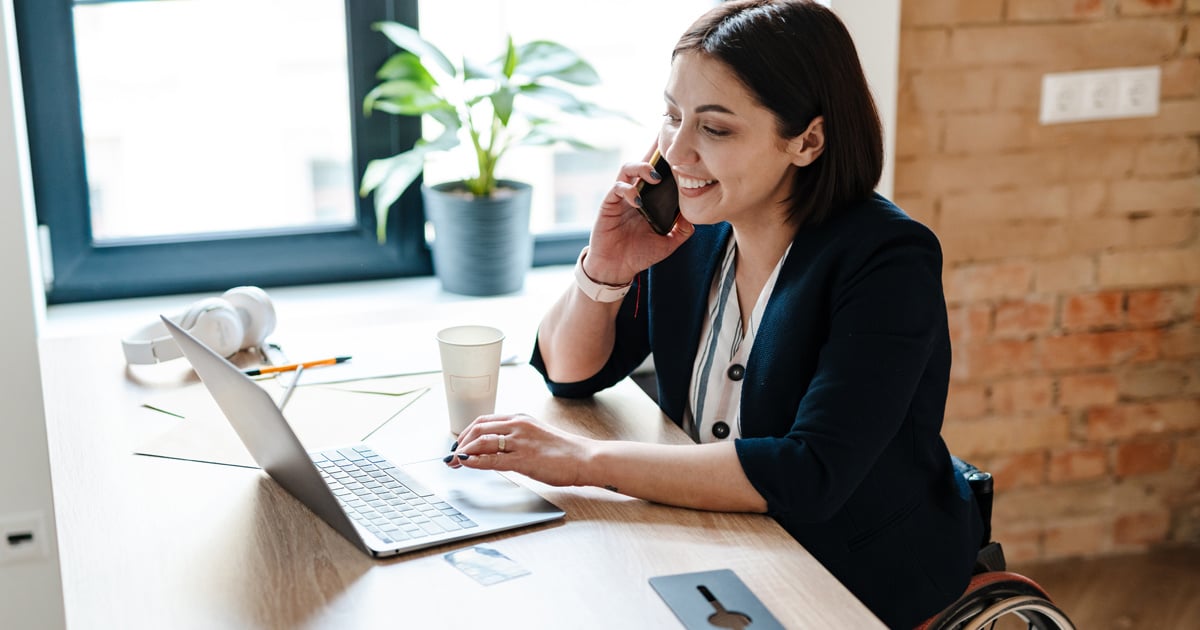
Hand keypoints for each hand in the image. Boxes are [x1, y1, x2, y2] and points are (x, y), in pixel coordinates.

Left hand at [444, 413, 593, 487]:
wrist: (584, 458)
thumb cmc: (563, 451)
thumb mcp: (536, 436)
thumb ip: (516, 438)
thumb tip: (495, 449)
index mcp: (520, 418)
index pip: (484, 421)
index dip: (466, 433)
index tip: (459, 445)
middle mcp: (518, 425)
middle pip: (478, 428)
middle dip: (460, 442)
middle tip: (451, 456)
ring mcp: (520, 441)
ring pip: (482, 441)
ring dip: (463, 452)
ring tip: (454, 462)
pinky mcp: (524, 459)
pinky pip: (492, 459)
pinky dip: (475, 461)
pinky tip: (466, 464)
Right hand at [582, 145, 694, 284]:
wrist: (616, 269)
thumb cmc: (639, 254)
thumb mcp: (667, 243)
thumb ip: (682, 230)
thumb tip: (696, 216)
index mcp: (649, 198)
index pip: (658, 172)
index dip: (666, 158)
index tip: (680, 148)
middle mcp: (635, 193)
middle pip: (643, 162)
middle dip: (654, 150)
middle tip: (668, 145)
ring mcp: (621, 197)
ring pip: (627, 169)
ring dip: (642, 168)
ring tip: (655, 177)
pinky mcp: (608, 205)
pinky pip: (617, 188)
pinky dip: (628, 190)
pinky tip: (638, 201)